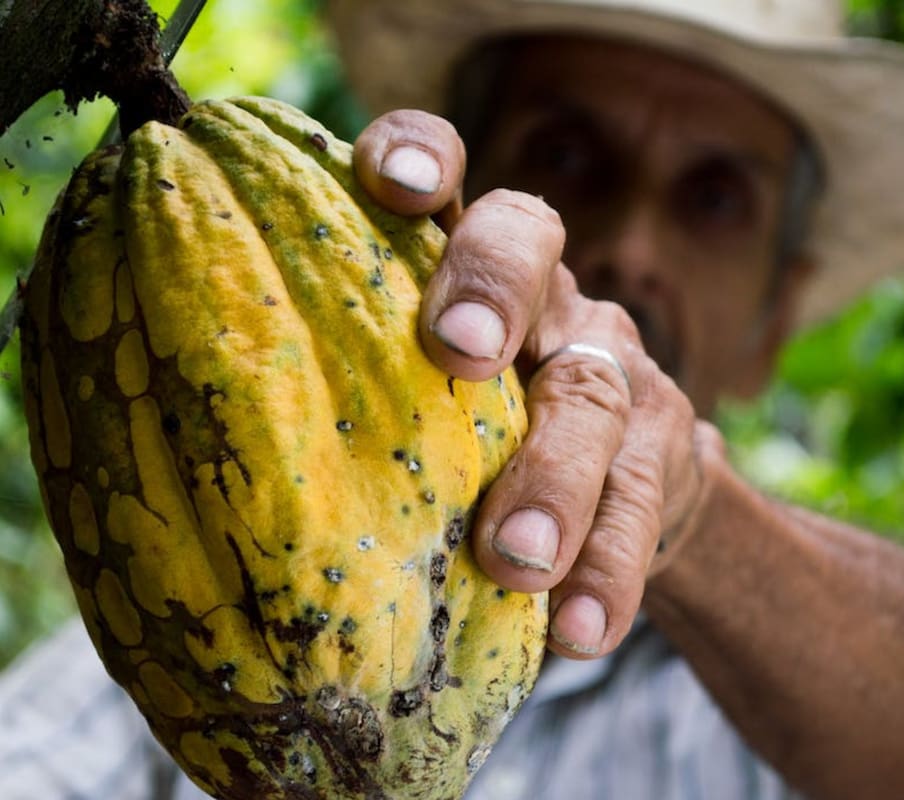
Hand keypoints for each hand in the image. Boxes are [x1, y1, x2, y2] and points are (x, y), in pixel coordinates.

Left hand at [354, 110, 715, 658]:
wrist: (621, 495)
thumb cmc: (473, 445)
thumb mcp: (414, 402)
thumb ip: (350, 393)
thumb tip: (178, 466)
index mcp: (463, 267)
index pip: (447, 174)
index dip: (421, 155)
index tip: (390, 182)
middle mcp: (544, 296)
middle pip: (530, 245)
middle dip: (492, 288)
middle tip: (458, 352)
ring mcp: (612, 367)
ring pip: (593, 395)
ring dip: (555, 477)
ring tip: (517, 560)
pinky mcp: (663, 451)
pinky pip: (643, 505)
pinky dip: (608, 570)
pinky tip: (579, 631)